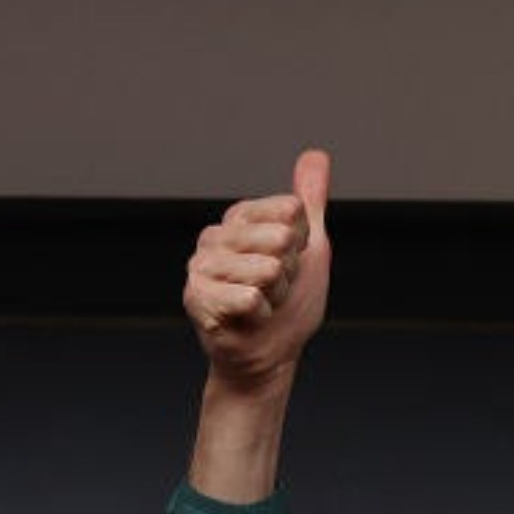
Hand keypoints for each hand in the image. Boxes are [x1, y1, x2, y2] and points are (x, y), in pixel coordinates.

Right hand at [185, 148, 331, 392]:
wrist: (268, 359)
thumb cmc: (287, 307)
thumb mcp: (310, 248)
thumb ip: (310, 202)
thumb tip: (316, 155)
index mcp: (241, 216)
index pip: (292, 212)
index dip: (302, 247)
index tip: (288, 266)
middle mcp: (217, 234)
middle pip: (282, 239)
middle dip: (289, 274)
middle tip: (273, 290)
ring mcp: (202, 264)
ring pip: (268, 270)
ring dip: (275, 297)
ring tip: (261, 306)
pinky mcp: (197, 296)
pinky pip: (251, 298)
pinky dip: (261, 317)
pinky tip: (247, 321)